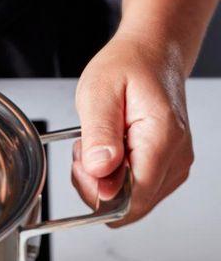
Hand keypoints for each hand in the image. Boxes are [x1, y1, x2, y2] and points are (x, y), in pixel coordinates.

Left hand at [73, 31, 193, 225]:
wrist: (152, 52)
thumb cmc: (127, 66)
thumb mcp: (99, 94)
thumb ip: (99, 136)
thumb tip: (100, 173)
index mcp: (162, 141)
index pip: (132, 201)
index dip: (98, 194)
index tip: (84, 164)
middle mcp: (176, 159)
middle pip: (130, 208)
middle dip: (97, 188)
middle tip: (87, 150)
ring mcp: (175, 166)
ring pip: (130, 204)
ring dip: (103, 182)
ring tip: (99, 145)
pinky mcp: (168, 168)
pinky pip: (135, 193)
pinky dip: (113, 179)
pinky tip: (108, 152)